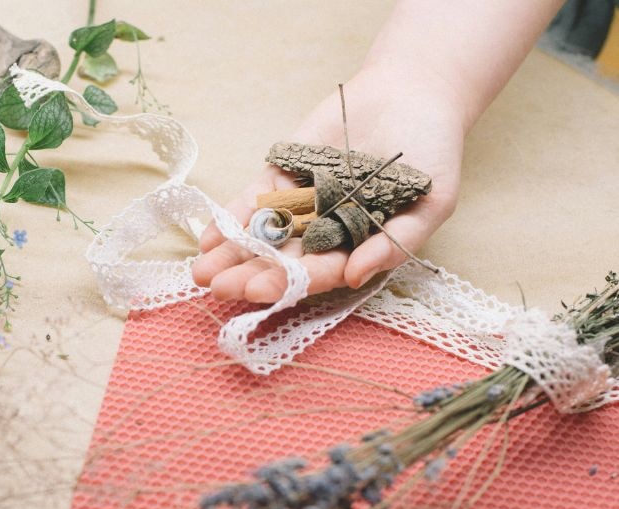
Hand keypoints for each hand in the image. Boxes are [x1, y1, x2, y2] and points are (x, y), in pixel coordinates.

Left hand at [191, 63, 466, 302]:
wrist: (417, 92)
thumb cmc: (434, 151)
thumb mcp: (432, 201)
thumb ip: (396, 241)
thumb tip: (353, 277)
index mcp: (358, 246)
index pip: (319, 272)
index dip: (290, 282)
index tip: (258, 291)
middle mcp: (325, 230)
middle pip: (282, 259)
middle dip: (248, 274)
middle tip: (216, 287)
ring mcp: (302, 201)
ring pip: (261, 234)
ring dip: (232, 253)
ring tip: (200, 271)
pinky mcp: (286, 171)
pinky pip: (255, 198)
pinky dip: (233, 216)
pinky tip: (209, 237)